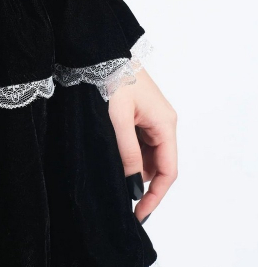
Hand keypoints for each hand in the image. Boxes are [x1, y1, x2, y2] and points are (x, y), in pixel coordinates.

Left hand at [108, 68, 177, 222]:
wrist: (98, 52)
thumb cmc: (110, 79)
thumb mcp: (117, 120)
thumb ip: (126, 154)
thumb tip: (133, 187)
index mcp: (165, 124)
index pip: (168, 171)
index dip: (155, 196)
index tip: (138, 214)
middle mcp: (163, 123)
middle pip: (158, 165)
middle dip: (140, 184)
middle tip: (117, 199)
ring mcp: (151, 118)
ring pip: (145, 156)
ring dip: (130, 168)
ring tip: (108, 177)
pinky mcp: (138, 115)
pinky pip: (136, 143)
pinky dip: (125, 154)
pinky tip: (109, 159)